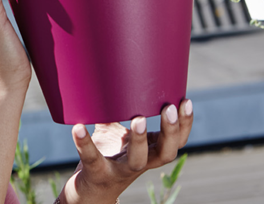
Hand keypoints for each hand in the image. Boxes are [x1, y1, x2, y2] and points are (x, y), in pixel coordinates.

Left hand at [59, 99, 193, 203]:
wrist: (89, 189)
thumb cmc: (107, 154)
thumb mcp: (115, 130)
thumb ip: (117, 107)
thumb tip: (114, 74)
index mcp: (150, 151)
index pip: (176, 141)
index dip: (185, 124)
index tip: (185, 101)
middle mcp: (141, 163)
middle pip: (166, 152)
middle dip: (171, 131)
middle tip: (169, 108)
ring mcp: (120, 170)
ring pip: (137, 161)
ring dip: (139, 140)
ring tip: (137, 119)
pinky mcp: (97, 174)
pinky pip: (92, 159)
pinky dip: (85, 143)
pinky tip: (78, 128)